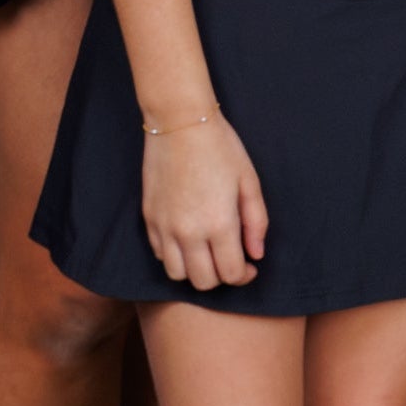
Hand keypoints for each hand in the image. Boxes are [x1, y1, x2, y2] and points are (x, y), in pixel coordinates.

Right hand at [141, 111, 268, 289]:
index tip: (249, 265)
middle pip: (203, 282)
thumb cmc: (220, 147)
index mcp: (219, 223)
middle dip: (221, 276)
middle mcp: (188, 232)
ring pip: (177, 275)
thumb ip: (256, 222)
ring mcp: (165, 227)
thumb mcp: (249, 181)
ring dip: (194, 271)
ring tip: (206, 253)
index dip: (243, 275)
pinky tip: (187, 239)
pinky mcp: (149, 218)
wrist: (179, 122)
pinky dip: (174, 255)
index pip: (230, 274)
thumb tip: (256, 254)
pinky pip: (159, 254)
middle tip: (230, 259)